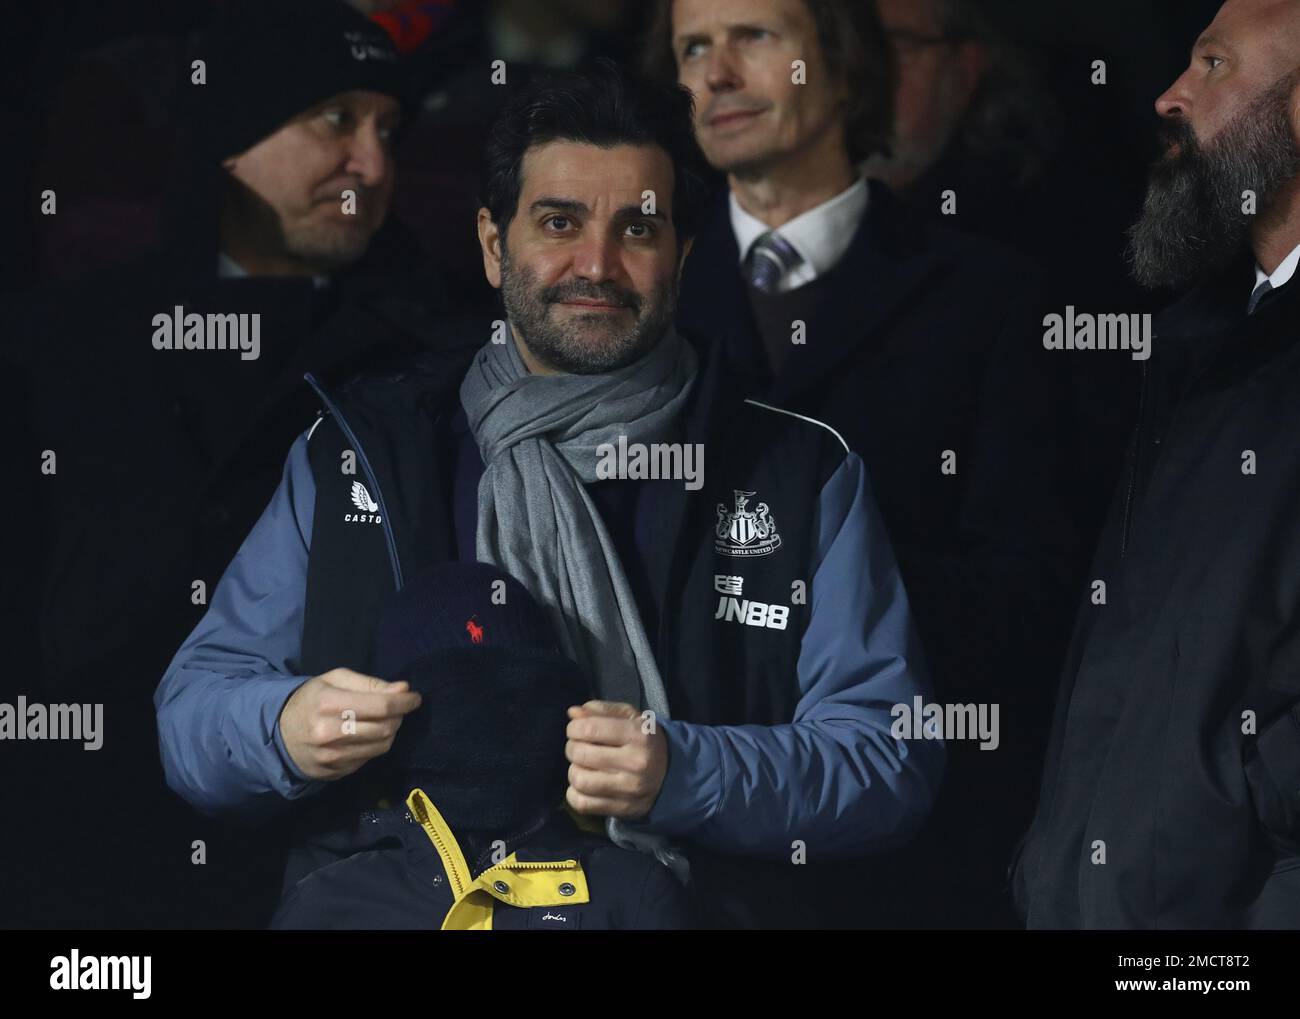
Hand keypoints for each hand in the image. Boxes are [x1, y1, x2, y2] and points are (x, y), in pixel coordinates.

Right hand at [278, 668, 421, 780]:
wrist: (278, 733)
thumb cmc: (311, 700)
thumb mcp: (335, 680)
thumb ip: (369, 683)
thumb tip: (403, 689)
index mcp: (329, 703)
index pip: (381, 706)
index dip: (404, 702)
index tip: (415, 698)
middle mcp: (329, 732)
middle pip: (384, 728)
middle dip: (399, 717)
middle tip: (399, 709)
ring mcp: (331, 756)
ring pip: (381, 746)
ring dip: (391, 732)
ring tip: (385, 721)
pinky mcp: (333, 772)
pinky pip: (368, 759)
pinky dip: (376, 746)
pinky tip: (368, 736)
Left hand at [564, 700, 667, 819]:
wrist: (671, 775)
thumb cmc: (645, 741)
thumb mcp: (631, 718)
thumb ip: (602, 710)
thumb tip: (573, 713)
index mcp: (638, 735)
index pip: (589, 729)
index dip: (574, 728)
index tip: (577, 729)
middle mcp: (635, 763)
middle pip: (580, 754)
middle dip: (572, 747)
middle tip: (579, 746)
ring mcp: (628, 789)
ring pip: (579, 780)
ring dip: (574, 770)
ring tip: (583, 765)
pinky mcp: (621, 809)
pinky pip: (582, 804)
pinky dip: (574, 793)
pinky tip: (585, 784)